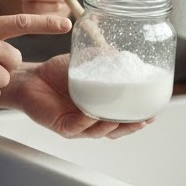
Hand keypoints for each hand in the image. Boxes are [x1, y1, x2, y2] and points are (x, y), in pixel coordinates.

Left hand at [4, 54, 152, 138]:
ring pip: (99, 132)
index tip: (154, 112)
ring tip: (121, 118)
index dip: (140, 116)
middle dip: (131, 126)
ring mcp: (78, 125)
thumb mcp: (86, 62)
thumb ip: (105, 58)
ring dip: (111, 127)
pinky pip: (76, 127)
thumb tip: (124, 53)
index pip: (125, 116)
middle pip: (117, 130)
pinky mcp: (62, 126)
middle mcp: (92, 119)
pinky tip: (92, 115)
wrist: (31, 77)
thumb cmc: (58, 73)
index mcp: (101, 107)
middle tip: (143, 120)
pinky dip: (86, 122)